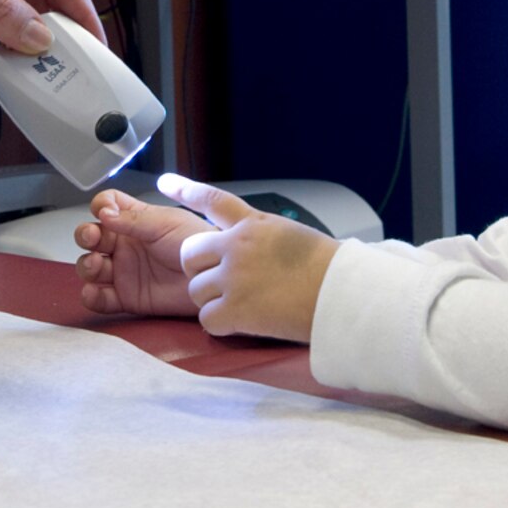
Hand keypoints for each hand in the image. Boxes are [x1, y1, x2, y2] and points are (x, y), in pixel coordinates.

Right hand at [73, 189, 214, 316]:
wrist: (215, 277)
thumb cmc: (198, 243)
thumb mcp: (165, 223)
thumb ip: (133, 220)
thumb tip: (104, 214)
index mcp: (136, 220)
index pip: (107, 206)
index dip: (101, 206)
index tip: (104, 212)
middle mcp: (126, 244)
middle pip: (92, 236)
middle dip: (85, 235)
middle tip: (92, 237)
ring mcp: (125, 271)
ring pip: (91, 266)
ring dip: (86, 264)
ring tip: (96, 264)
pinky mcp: (128, 297)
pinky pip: (101, 298)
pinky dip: (92, 296)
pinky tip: (94, 291)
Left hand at [163, 174, 341, 342]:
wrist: (342, 296)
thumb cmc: (326, 268)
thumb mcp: (289, 234)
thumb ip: (259, 236)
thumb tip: (244, 243)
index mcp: (253, 224)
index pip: (211, 200)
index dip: (185, 190)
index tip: (165, 183)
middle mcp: (237, 247)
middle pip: (189, 253)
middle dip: (199, 268)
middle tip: (221, 280)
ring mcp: (233, 279)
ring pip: (195, 289)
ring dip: (212, 299)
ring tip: (242, 303)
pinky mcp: (235, 310)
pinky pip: (206, 318)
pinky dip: (221, 324)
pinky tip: (243, 322)